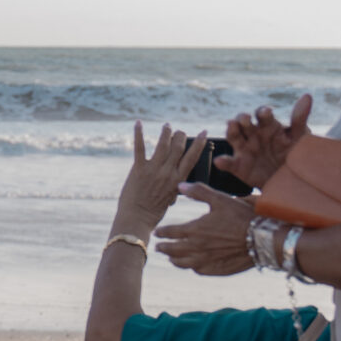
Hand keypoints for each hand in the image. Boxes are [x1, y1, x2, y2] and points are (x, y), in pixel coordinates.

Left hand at [113, 124, 205, 240]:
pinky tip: (138, 123)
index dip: (199, 143)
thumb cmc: (154, 210)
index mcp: (179, 179)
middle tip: (179, 131)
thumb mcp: (172, 196)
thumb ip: (176, 183)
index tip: (203, 132)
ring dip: (166, 133)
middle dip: (180, 136)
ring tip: (167, 126)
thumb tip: (179, 175)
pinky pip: (139, 147)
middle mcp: (168, 172)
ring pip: (163, 145)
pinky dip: (138, 133)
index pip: (193, 157)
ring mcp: (153, 169)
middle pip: (178, 147)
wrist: (137, 218)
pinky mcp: (138, 169)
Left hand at [155, 183, 257, 275]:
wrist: (263, 238)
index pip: (170, 232)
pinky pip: (199, 270)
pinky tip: (192, 265)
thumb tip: (180, 186)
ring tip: (170, 258)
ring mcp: (206, 260)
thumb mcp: (220, 199)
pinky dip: (192, 267)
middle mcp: (197, 247)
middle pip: (172, 250)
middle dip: (163, 248)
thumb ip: (198, 192)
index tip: (157, 232)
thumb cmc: (241, 216)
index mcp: (194, 230)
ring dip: (174, 260)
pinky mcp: (217, 269)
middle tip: (158, 247)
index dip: (161, 232)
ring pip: (183, 263)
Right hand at [222, 93, 312, 189]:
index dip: (263, 112)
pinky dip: (223, 161)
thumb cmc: (294, 154)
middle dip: (243, 119)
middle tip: (245, 119)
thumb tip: (307, 96)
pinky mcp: (238, 166)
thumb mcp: (299, 137)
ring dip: (231, 130)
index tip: (266, 112)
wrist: (289, 181)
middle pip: (244, 123)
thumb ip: (299, 118)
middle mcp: (253, 135)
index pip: (262, 115)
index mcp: (268, 126)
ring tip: (231, 126)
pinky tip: (220, 161)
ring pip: (233, 137)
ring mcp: (244, 149)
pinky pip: (229, 163)